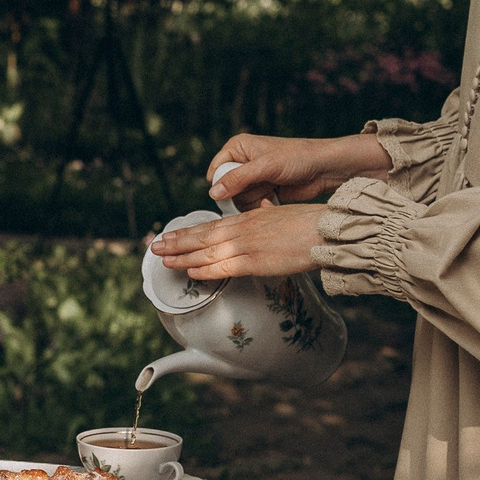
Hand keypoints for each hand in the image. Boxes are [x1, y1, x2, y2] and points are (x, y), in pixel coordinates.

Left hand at [150, 204, 328, 281]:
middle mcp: (241, 230)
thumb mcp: (280, 213)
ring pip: (207, 252)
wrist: (324, 230)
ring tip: (163, 259)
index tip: (172, 235)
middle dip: (176, 242)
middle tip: (155, 246)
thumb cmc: (308, 222)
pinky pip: (224, 267)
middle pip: (202, 236)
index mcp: (247, 219)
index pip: (210, 226)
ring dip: (183, 257)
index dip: (188, 232)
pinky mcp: (255, 262)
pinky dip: (205, 270)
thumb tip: (262, 207)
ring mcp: (246, 246)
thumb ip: (266, 213)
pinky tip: (191, 272)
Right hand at [202, 133, 390, 209]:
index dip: (223, 185)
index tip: (238, 190)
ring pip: (239, 201)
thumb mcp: (265, 166)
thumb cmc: (298, 158)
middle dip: (244, 194)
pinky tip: (276, 200)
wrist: (326, 169)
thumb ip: (238, 179)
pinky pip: (252, 207)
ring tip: (273, 192)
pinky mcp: (264, 192)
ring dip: (256, 201)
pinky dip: (263, 206)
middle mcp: (243, 163)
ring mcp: (254, 179)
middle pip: (226, 190)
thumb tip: (213, 193)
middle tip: (263, 188)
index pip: (216, 172)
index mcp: (237, 148)